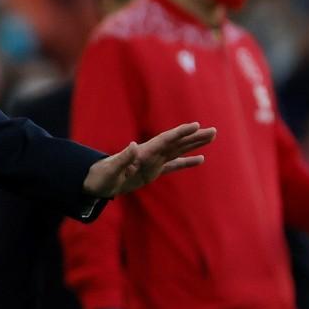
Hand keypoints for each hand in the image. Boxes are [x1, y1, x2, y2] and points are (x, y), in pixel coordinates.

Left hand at [82, 122, 216, 197]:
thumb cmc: (101, 177)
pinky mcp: (152, 171)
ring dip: (194, 144)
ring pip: (178, 150)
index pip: (165, 140)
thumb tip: (133, 145)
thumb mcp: (110, 171)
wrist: (95, 182)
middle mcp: (150, 154)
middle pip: (176, 143)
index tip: (196, 125)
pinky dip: (187, 161)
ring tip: (211, 137)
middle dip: (194, 136)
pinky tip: (201, 159)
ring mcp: (152, 162)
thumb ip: (123, 158)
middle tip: (214, 130)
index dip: (180, 133)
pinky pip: (174, 165)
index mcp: (142, 153)